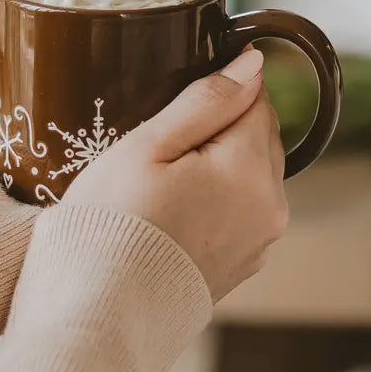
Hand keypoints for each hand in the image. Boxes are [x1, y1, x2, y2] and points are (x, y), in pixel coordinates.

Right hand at [62, 48, 286, 300]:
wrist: (100, 308)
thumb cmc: (112, 222)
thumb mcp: (147, 145)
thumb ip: (206, 100)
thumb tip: (254, 63)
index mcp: (250, 169)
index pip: (256, 101)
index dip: (214, 97)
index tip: (172, 110)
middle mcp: (270, 207)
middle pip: (259, 139)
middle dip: (221, 131)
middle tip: (160, 148)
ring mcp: (258, 243)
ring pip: (251, 178)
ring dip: (219, 168)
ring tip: (162, 184)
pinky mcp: (241, 267)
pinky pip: (239, 216)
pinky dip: (214, 205)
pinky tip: (171, 215)